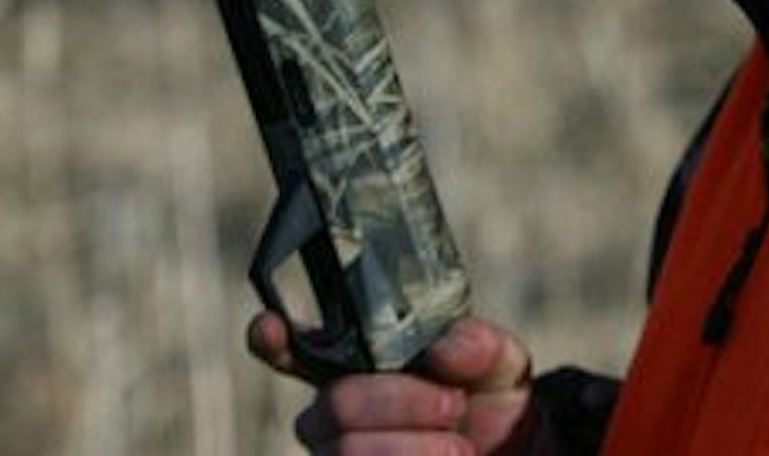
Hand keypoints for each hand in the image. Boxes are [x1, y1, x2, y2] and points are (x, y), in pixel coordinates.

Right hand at [248, 310, 550, 454]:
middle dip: (400, 402)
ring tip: (460, 445)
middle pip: (333, 406)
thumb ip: (477, 344)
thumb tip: (442, 348)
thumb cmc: (489, 399)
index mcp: (356, 363)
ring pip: (348, 452)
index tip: (268, 326)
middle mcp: (335, 413)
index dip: (274, 338)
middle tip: (453, 404)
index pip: (294, 348)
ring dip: (414, 448)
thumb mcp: (499, 361)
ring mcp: (340, 455)